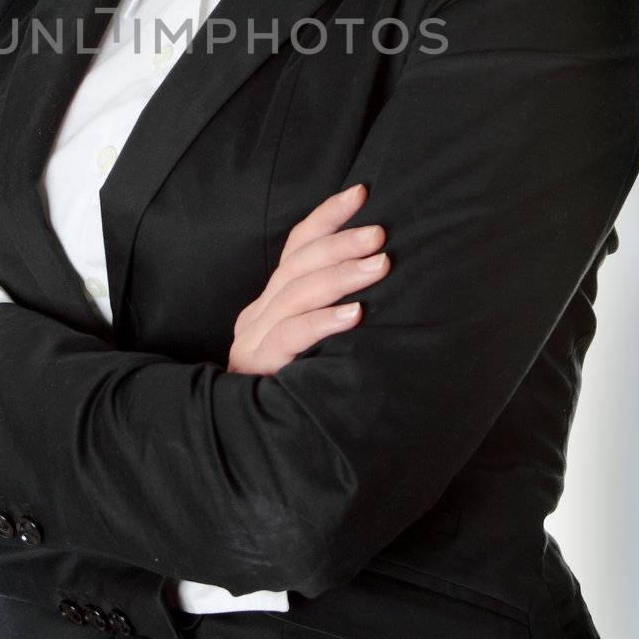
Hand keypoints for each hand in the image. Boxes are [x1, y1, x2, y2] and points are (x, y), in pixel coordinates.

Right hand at [226, 183, 387, 375]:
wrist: (260, 446)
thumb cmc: (304, 387)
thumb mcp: (320, 340)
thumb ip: (335, 307)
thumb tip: (384, 269)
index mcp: (272, 301)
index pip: (297, 247)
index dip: (327, 217)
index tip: (362, 193)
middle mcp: (258, 314)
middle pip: (298, 265)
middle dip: (341, 244)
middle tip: (380, 234)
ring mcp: (254, 340)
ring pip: (295, 295)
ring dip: (340, 277)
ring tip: (378, 266)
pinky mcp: (257, 368)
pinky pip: (290, 337)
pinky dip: (322, 322)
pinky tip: (353, 315)